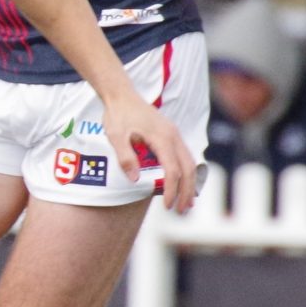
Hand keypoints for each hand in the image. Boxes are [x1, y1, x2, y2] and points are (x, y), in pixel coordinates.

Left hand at [102, 94, 197, 212]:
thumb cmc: (118, 116)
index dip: (172, 190)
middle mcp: (173, 136)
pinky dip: (187, 172)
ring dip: (190, 183)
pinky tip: (183, 183)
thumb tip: (136, 179)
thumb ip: (126, 157)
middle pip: (188, 168)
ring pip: (190, 162)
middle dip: (187, 191)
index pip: (172, 170)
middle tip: (181, 211)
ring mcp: (175, 134)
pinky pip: (185, 156)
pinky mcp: (172, 134)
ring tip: (186, 202)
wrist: (122, 95)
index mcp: (162, 137)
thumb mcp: (115, 137)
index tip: (167, 206)